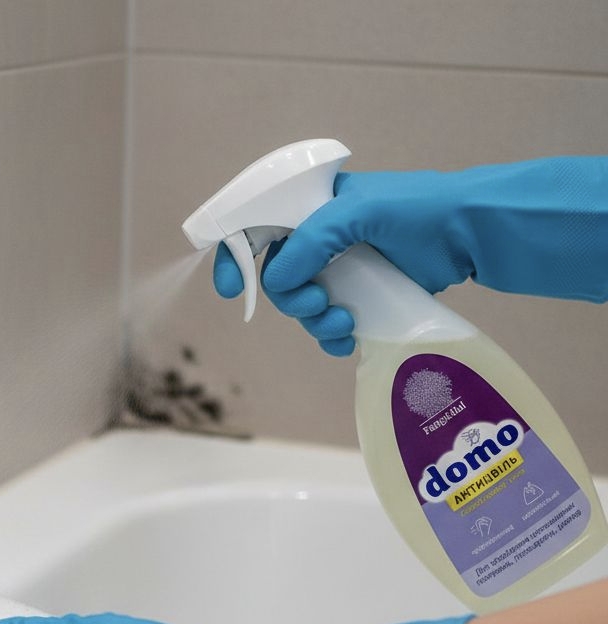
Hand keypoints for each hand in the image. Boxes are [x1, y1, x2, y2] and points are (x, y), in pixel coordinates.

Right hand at [215, 156, 607, 356]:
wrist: (470, 234)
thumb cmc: (419, 209)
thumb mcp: (358, 210)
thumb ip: (312, 240)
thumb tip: (278, 279)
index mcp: (312, 209)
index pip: (256, 230)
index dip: (235, 258)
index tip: (229, 289)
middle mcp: (320, 240)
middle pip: (277, 280)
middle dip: (291, 299)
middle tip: (319, 301)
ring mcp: (341, 271)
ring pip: (303, 307)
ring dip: (314, 321)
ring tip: (344, 322)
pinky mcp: (362, 298)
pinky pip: (329, 326)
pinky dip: (332, 337)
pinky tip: (349, 339)